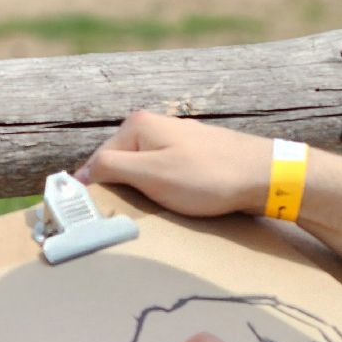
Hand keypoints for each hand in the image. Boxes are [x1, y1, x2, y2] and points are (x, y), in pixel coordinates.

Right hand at [74, 111, 272, 217]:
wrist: (264, 176)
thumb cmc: (208, 176)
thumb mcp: (150, 174)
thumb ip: (110, 168)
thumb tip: (78, 174)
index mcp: (137, 125)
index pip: (97, 161)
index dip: (96, 190)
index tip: (99, 216)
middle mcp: (154, 125)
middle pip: (121, 165)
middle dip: (123, 191)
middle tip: (131, 216)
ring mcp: (176, 139)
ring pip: (144, 172)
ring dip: (145, 193)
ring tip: (157, 210)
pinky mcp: (193, 155)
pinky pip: (165, 174)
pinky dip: (165, 191)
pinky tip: (177, 203)